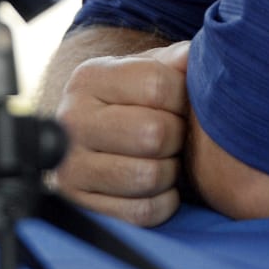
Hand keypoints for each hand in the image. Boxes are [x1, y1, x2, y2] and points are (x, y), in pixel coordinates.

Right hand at [47, 39, 191, 226]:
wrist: (89, 135)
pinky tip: (158, 186)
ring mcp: (70, 167)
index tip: (180, 103)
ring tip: (165, 158)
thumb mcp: (147, 68)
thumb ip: (176, 60)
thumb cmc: (130, 98)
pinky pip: (141, 212)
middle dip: (177, 136)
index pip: (157, 85)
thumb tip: (198, 55)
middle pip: (153, 133)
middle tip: (175, 134)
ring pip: (148, 176)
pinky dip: (162, 203)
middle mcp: (72, 120)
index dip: (182, 96)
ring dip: (170, 171)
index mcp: (90, 78)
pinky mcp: (79, 205)